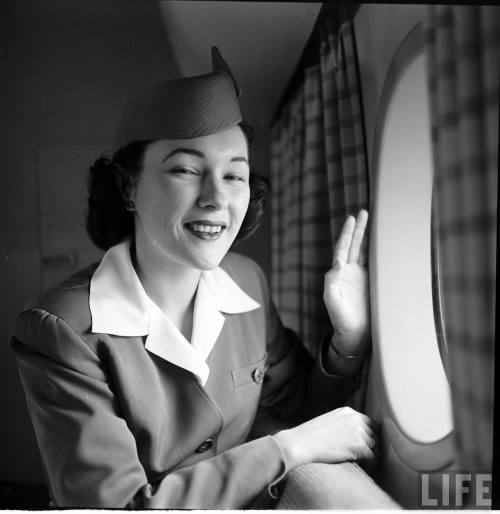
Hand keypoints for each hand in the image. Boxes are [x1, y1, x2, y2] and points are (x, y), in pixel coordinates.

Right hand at [274, 407, 378, 469]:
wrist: (299, 443)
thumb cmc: (309, 437)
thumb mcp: (329, 421)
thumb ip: (344, 424)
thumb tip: (355, 437)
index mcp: (348, 411)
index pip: (371, 423)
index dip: (371, 436)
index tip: (367, 447)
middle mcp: (356, 419)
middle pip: (376, 435)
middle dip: (372, 448)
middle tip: (365, 459)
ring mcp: (359, 431)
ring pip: (377, 447)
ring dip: (372, 456)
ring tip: (363, 464)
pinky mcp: (360, 446)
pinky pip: (374, 458)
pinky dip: (371, 466)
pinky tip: (361, 468)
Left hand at [323, 210, 369, 353]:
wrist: (356, 333)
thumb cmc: (341, 319)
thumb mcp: (332, 302)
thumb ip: (331, 284)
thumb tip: (336, 264)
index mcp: (338, 273)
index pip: (342, 249)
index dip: (346, 234)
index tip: (351, 219)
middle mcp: (349, 271)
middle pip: (354, 245)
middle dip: (358, 229)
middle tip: (363, 212)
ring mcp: (361, 276)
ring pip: (364, 251)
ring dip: (367, 236)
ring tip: (373, 220)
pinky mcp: (373, 282)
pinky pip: (375, 262)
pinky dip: (378, 251)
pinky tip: (383, 241)